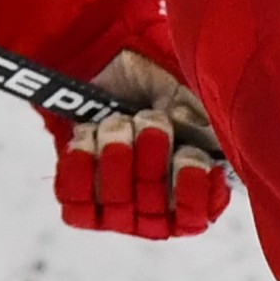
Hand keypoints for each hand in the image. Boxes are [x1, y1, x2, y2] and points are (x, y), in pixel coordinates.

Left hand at [52, 50, 233, 238]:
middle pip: (154, 207)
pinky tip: (88, 134)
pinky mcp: (78, 194)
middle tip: (151, 123)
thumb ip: (203, 123)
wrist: (106, 65)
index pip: (194, 215)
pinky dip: (81, 161)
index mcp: (194, 189)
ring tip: (118, 121)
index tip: (188, 156)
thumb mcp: (192, 99)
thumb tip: (194, 132)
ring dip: (117, 154)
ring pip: (116, 201)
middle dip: (152, 160)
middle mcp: (156, 206)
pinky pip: (76, 197)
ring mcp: (116, 204)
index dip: (190, 192)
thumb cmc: (155, 86)